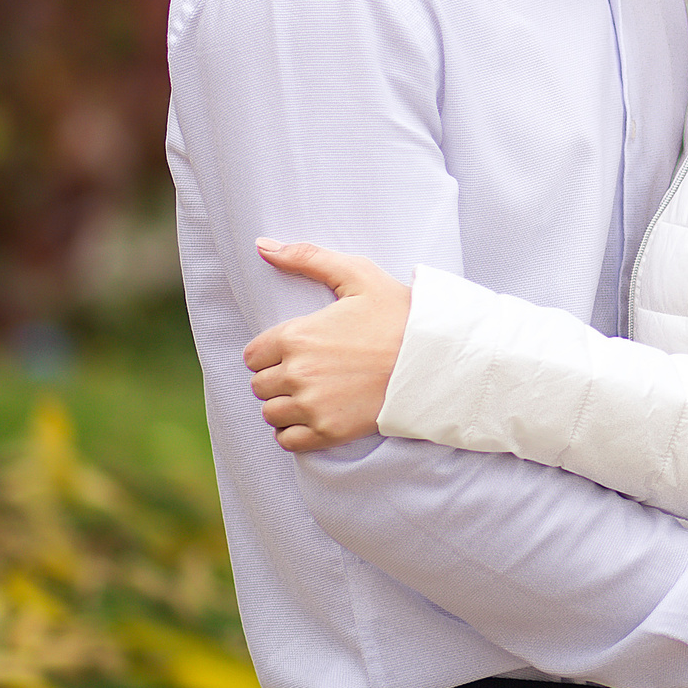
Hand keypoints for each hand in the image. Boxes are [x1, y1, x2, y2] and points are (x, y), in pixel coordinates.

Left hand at [244, 239, 412, 450]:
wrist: (435, 359)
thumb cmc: (398, 315)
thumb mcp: (357, 275)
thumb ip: (307, 258)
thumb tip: (262, 246)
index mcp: (296, 335)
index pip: (252, 355)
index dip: (271, 353)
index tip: (295, 351)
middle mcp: (296, 373)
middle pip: (259, 385)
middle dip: (277, 378)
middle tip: (308, 372)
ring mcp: (312, 405)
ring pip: (271, 413)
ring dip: (285, 406)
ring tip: (312, 394)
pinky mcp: (328, 432)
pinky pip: (288, 441)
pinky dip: (294, 433)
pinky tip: (315, 417)